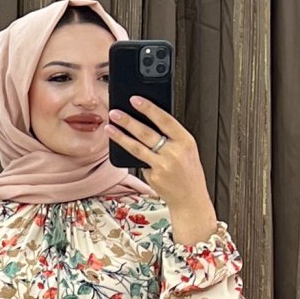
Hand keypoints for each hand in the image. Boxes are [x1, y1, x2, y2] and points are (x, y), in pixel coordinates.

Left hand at [105, 98, 217, 240]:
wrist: (190, 199)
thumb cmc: (188, 173)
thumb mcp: (186, 150)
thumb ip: (172, 137)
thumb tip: (148, 121)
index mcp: (186, 141)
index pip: (164, 120)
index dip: (149, 108)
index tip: (135, 99)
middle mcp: (174, 152)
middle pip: (146, 133)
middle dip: (128, 121)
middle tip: (115, 112)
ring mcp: (163, 166)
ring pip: (137, 148)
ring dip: (120, 136)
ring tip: (109, 127)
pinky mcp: (153, 176)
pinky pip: (139, 162)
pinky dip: (132, 155)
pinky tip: (123, 147)